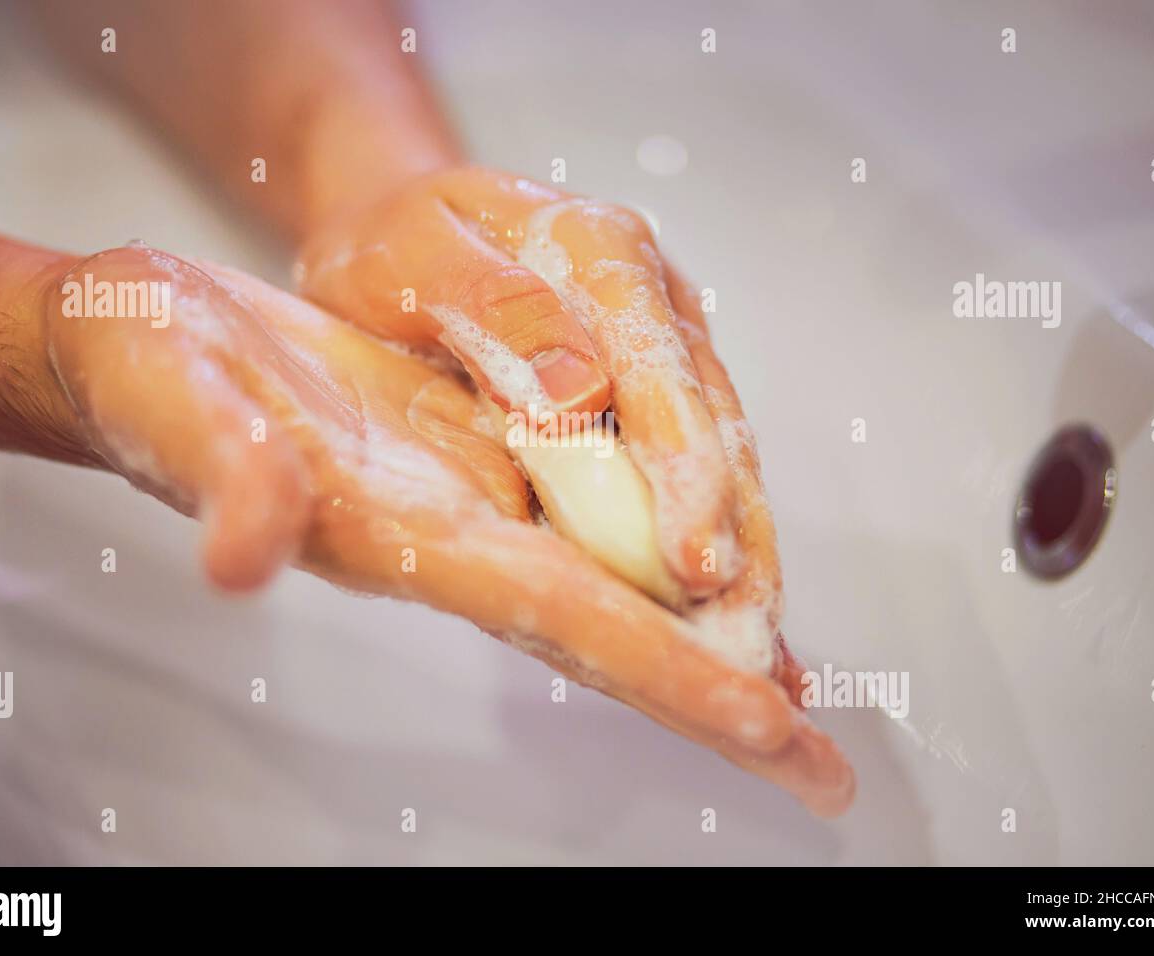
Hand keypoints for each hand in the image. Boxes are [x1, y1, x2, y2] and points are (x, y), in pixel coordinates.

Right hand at [45, 242, 852, 815]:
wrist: (142, 340)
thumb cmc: (145, 370)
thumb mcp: (171, 401)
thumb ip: (222, 476)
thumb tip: (246, 557)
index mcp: (403, 533)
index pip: (562, 615)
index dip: (666, 674)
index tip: (771, 731)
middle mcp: (456, 533)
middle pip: (614, 625)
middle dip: (716, 694)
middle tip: (824, 765)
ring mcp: (471, 497)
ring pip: (615, 576)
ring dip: (703, 629)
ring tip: (798, 676)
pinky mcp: (472, 452)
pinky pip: (587, 514)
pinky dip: (655, 545)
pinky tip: (705, 557)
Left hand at [299, 167, 747, 598]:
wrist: (396, 232)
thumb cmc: (393, 245)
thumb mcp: (414, 255)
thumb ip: (495, 309)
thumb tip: (584, 396)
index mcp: (601, 250)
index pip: (659, 370)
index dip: (684, 473)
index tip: (694, 559)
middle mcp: (653, 298)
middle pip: (712, 421)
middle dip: (734, 529)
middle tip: (749, 634)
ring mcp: (660, 346)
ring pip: (718, 450)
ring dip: (742, 545)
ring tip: (761, 642)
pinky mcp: (647, 393)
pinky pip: (686, 467)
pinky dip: (708, 533)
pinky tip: (723, 607)